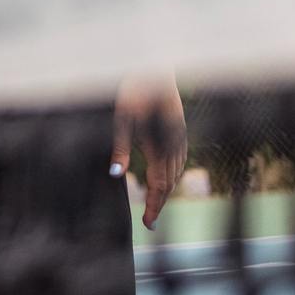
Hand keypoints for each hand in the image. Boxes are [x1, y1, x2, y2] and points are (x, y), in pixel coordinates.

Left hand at [112, 74, 187, 229]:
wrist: (157, 69)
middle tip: (150, 223)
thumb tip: (114, 175)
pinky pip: (180, 161)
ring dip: (166, 191)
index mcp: (161, 148)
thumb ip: (120, 148)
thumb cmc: (135, 92)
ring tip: (156, 205)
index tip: (148, 225)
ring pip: (177, 173)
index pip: (160, 187)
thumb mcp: (122, 119)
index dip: (154, 207)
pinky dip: (173, 176)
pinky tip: (167, 177)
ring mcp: (180, 138)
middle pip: (169, 184)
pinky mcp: (180, 130)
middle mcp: (175, 147)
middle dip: (160, 204)